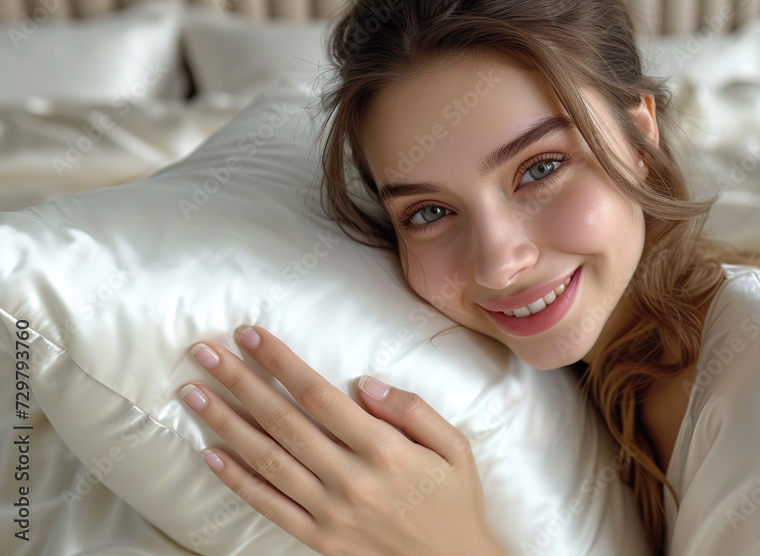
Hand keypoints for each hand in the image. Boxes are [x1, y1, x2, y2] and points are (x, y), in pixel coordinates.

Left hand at [179, 324, 504, 555]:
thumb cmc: (455, 503)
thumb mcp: (454, 447)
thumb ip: (412, 410)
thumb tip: (364, 384)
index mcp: (385, 449)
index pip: (319, 395)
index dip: (280, 362)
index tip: (250, 335)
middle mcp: (350, 478)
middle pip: (283, 421)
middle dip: (239, 382)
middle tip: (204, 353)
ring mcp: (330, 511)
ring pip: (266, 460)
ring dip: (225, 423)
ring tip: (192, 393)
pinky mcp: (319, 538)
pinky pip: (269, 505)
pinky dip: (237, 480)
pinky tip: (211, 453)